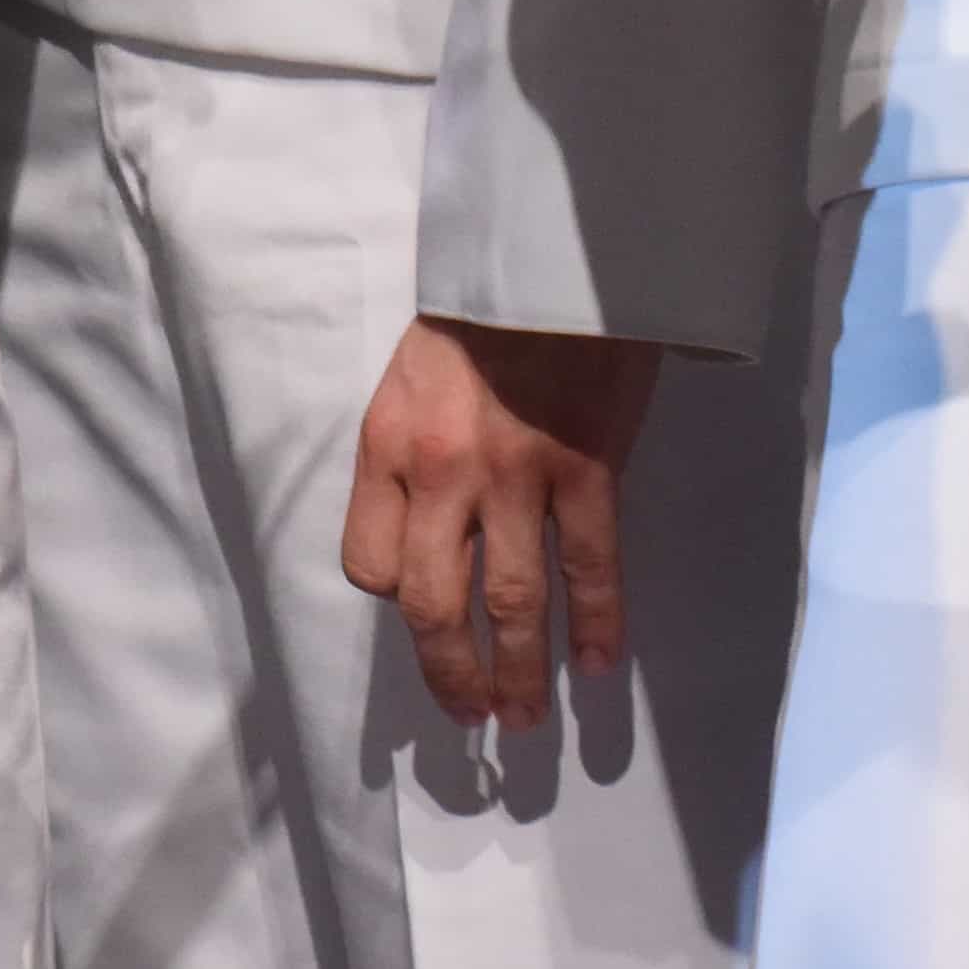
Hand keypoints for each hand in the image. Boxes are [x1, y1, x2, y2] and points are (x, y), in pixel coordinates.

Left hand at [342, 317, 667, 727]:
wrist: (560, 250)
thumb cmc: (484, 312)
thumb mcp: (413, 376)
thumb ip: (411, 452)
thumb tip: (431, 532)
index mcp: (389, 445)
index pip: (370, 562)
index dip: (396, 598)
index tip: (427, 609)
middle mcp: (442, 473)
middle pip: (432, 603)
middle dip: (450, 673)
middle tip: (472, 718)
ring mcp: (517, 475)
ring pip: (510, 600)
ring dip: (516, 670)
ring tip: (525, 718)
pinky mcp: (588, 467)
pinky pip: (590, 564)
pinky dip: (596, 622)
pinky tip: (599, 663)